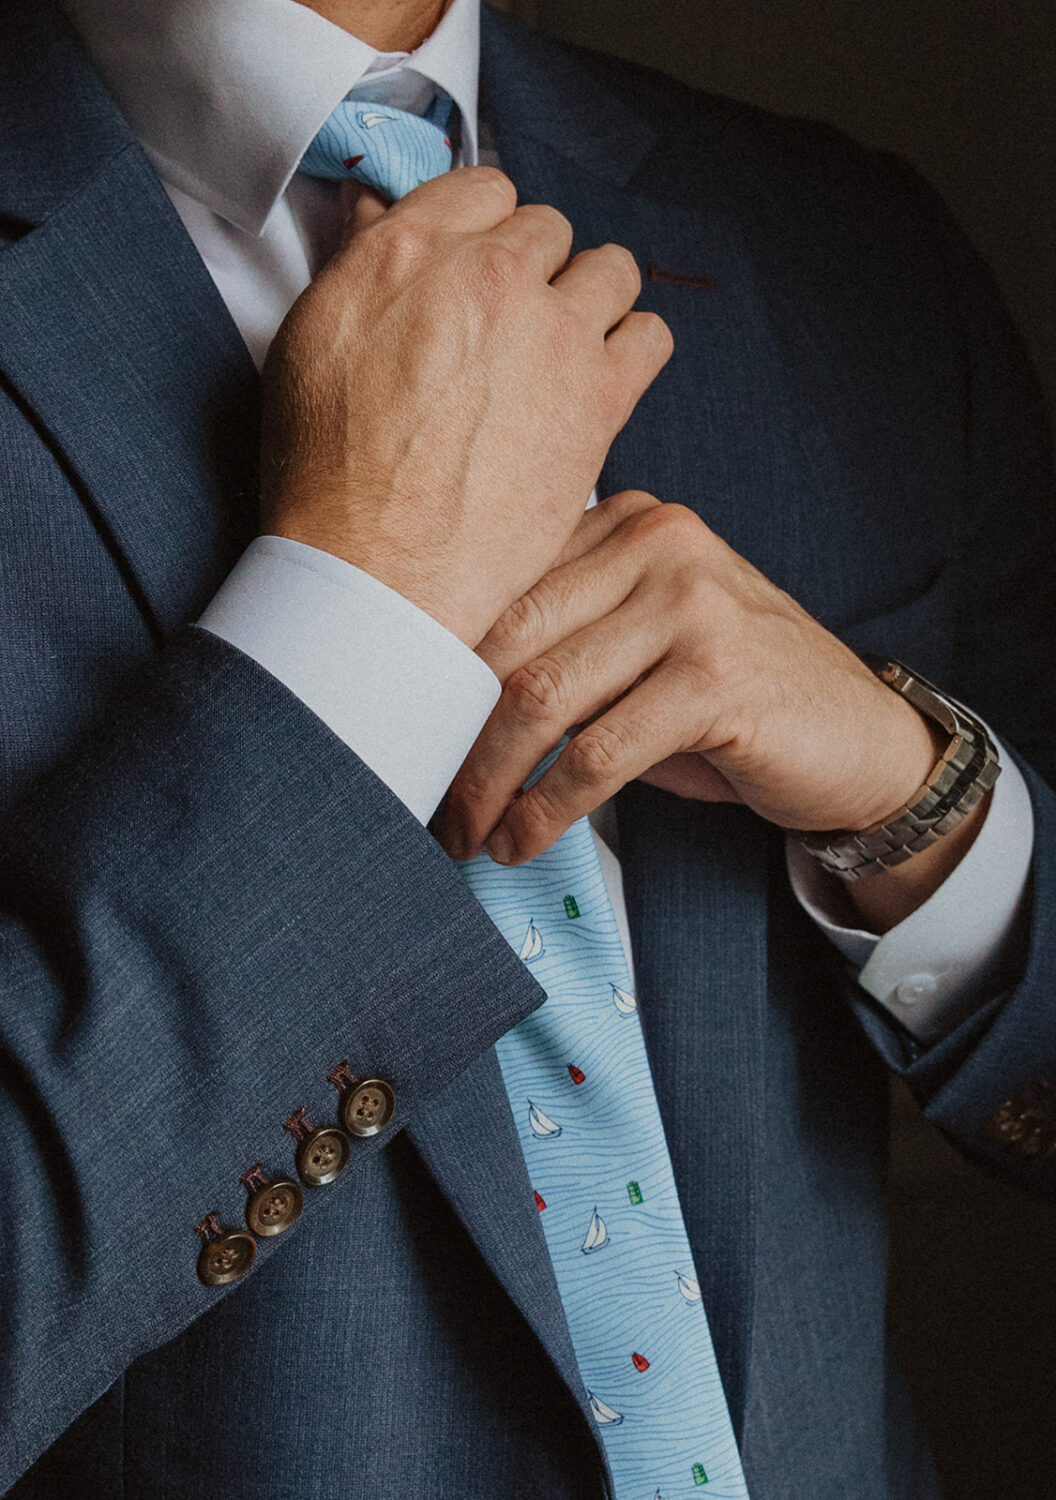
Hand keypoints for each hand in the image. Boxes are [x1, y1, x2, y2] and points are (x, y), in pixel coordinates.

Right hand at [259, 169, 672, 645]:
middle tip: (515, 328)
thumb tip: (384, 216)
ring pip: (611, 270)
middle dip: (536, 270)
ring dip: (593, 300)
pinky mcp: (601, 397)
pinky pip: (652, 336)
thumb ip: (362, 266)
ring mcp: (555, 333)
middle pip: (548, 229)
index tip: (484, 270)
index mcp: (412, 250)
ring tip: (566, 350)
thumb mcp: (312, 342)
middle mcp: (492, 275)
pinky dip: (634, 350)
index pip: (483, 189)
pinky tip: (604, 380)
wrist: (379, 567)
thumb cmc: (331, 471)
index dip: (486, 231)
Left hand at [436, 493, 982, 924]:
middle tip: (421, 801)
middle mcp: (655, 543)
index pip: (497, 589)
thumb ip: (558, 647)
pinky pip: (600, 752)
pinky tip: (520, 840)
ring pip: (543, 696)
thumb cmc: (731, 701)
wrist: (857, 739)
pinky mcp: (718, 675)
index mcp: (623, 522)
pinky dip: (546, 808)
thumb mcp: (639, 650)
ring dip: (488, 782)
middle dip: (450, 735)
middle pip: (507, 641)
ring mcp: (691, 603)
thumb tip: (432, 707)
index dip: (432, 671)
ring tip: (463, 834)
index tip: (398, 737)